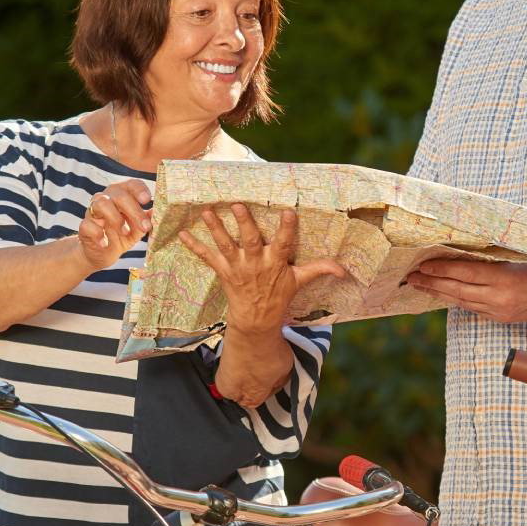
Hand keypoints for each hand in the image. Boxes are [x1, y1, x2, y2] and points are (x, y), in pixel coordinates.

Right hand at [78, 180, 152, 269]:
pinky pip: (87, 224)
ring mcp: (93, 211)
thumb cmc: (122, 236)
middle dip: (134, 210)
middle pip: (119, 194)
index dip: (139, 190)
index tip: (147, 200)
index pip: (131, 184)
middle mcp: (106, 198)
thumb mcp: (138, 229)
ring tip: (125, 232)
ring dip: (116, 218)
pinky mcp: (84, 226)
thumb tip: (159, 211)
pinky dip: (98, 234)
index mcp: (122, 195)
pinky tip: (105, 243)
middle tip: (145, 226)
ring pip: (101, 203)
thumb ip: (147, 220)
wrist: (102, 254)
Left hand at [179, 204, 346, 334]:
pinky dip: (194, 246)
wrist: (256, 320)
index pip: (284, 242)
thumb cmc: (278, 296)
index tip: (288, 211)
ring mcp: (238, 267)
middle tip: (237, 205)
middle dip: (244, 223)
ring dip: (215, 228)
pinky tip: (182, 234)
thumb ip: (319, 269)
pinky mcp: (223, 271)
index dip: (286, 228)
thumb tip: (344, 268)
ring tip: (207, 211)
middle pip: (250, 240)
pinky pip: (207, 257)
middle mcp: (256, 263)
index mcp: (276, 262)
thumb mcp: (299, 282)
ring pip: (226, 245)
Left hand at [405, 248, 526, 323]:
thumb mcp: (522, 250)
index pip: (464, 273)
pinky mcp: (504, 318)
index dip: (440, 270)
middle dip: (432, 283)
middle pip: (458, 291)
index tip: (421, 265)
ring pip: (463, 302)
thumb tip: (463, 241)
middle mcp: (501, 298)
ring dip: (441, 293)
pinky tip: (445, 293)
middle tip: (411, 277)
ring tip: (422, 286)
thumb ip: (494, 251)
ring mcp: (502, 311)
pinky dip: (458, 300)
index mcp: (505, 278)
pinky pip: (475, 309)